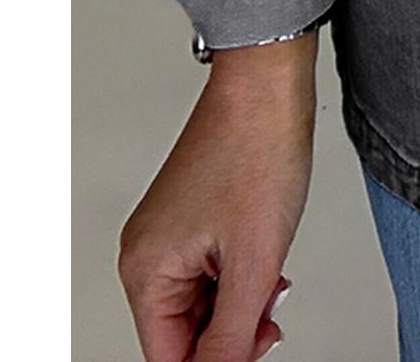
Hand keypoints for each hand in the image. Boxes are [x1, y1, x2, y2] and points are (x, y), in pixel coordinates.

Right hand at [117, 35, 317, 361]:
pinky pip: (210, 269)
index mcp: (146, 268)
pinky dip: (240, 274)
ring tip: (273, 278)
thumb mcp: (253, 262)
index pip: (169, 355)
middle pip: (184, 331)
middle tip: (271, 314)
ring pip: (202, 300)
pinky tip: (266, 258)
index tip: (253, 348)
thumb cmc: (257, 151)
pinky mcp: (192, 216)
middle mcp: (148, 251)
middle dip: (232, 330)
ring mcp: (169, 232)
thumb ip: (231, 335)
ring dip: (241, 301)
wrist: (269, 85)